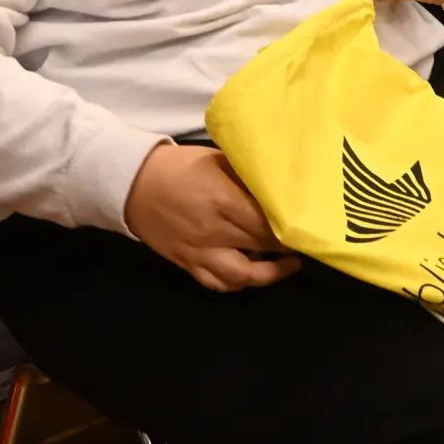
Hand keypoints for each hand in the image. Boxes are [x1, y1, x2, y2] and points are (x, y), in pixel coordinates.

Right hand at [124, 144, 297, 291]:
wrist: (132, 184)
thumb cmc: (180, 166)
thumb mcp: (217, 159)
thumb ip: (247, 176)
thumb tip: (280, 187)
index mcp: (221, 200)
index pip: (266, 222)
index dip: (291, 227)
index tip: (310, 224)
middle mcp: (213, 231)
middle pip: (260, 246)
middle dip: (288, 246)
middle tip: (308, 240)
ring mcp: (199, 252)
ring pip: (242, 276)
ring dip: (270, 274)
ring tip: (289, 264)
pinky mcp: (187, 264)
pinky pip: (218, 284)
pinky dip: (239, 283)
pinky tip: (254, 273)